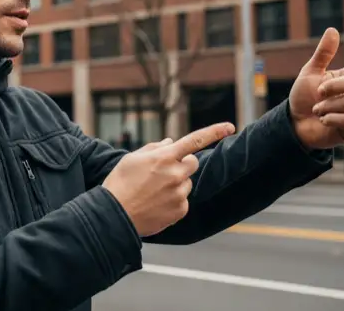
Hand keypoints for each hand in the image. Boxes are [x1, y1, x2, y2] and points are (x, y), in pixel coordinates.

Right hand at [102, 123, 234, 236]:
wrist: (113, 216)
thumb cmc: (119, 184)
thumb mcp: (131, 159)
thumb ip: (154, 148)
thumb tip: (171, 142)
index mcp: (163, 157)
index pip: (194, 140)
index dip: (214, 132)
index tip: (230, 127)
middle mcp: (175, 174)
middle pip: (192, 163)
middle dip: (182, 164)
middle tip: (163, 172)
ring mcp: (179, 193)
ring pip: (187, 183)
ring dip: (176, 184)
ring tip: (153, 192)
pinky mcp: (180, 210)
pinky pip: (183, 200)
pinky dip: (173, 200)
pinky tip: (155, 204)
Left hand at [289, 28, 343, 149]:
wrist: (295, 124)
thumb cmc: (303, 98)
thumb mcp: (310, 73)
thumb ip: (323, 54)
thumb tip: (333, 30)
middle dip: (333, 86)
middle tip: (318, 93)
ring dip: (326, 105)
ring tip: (317, 110)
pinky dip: (330, 118)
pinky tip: (323, 120)